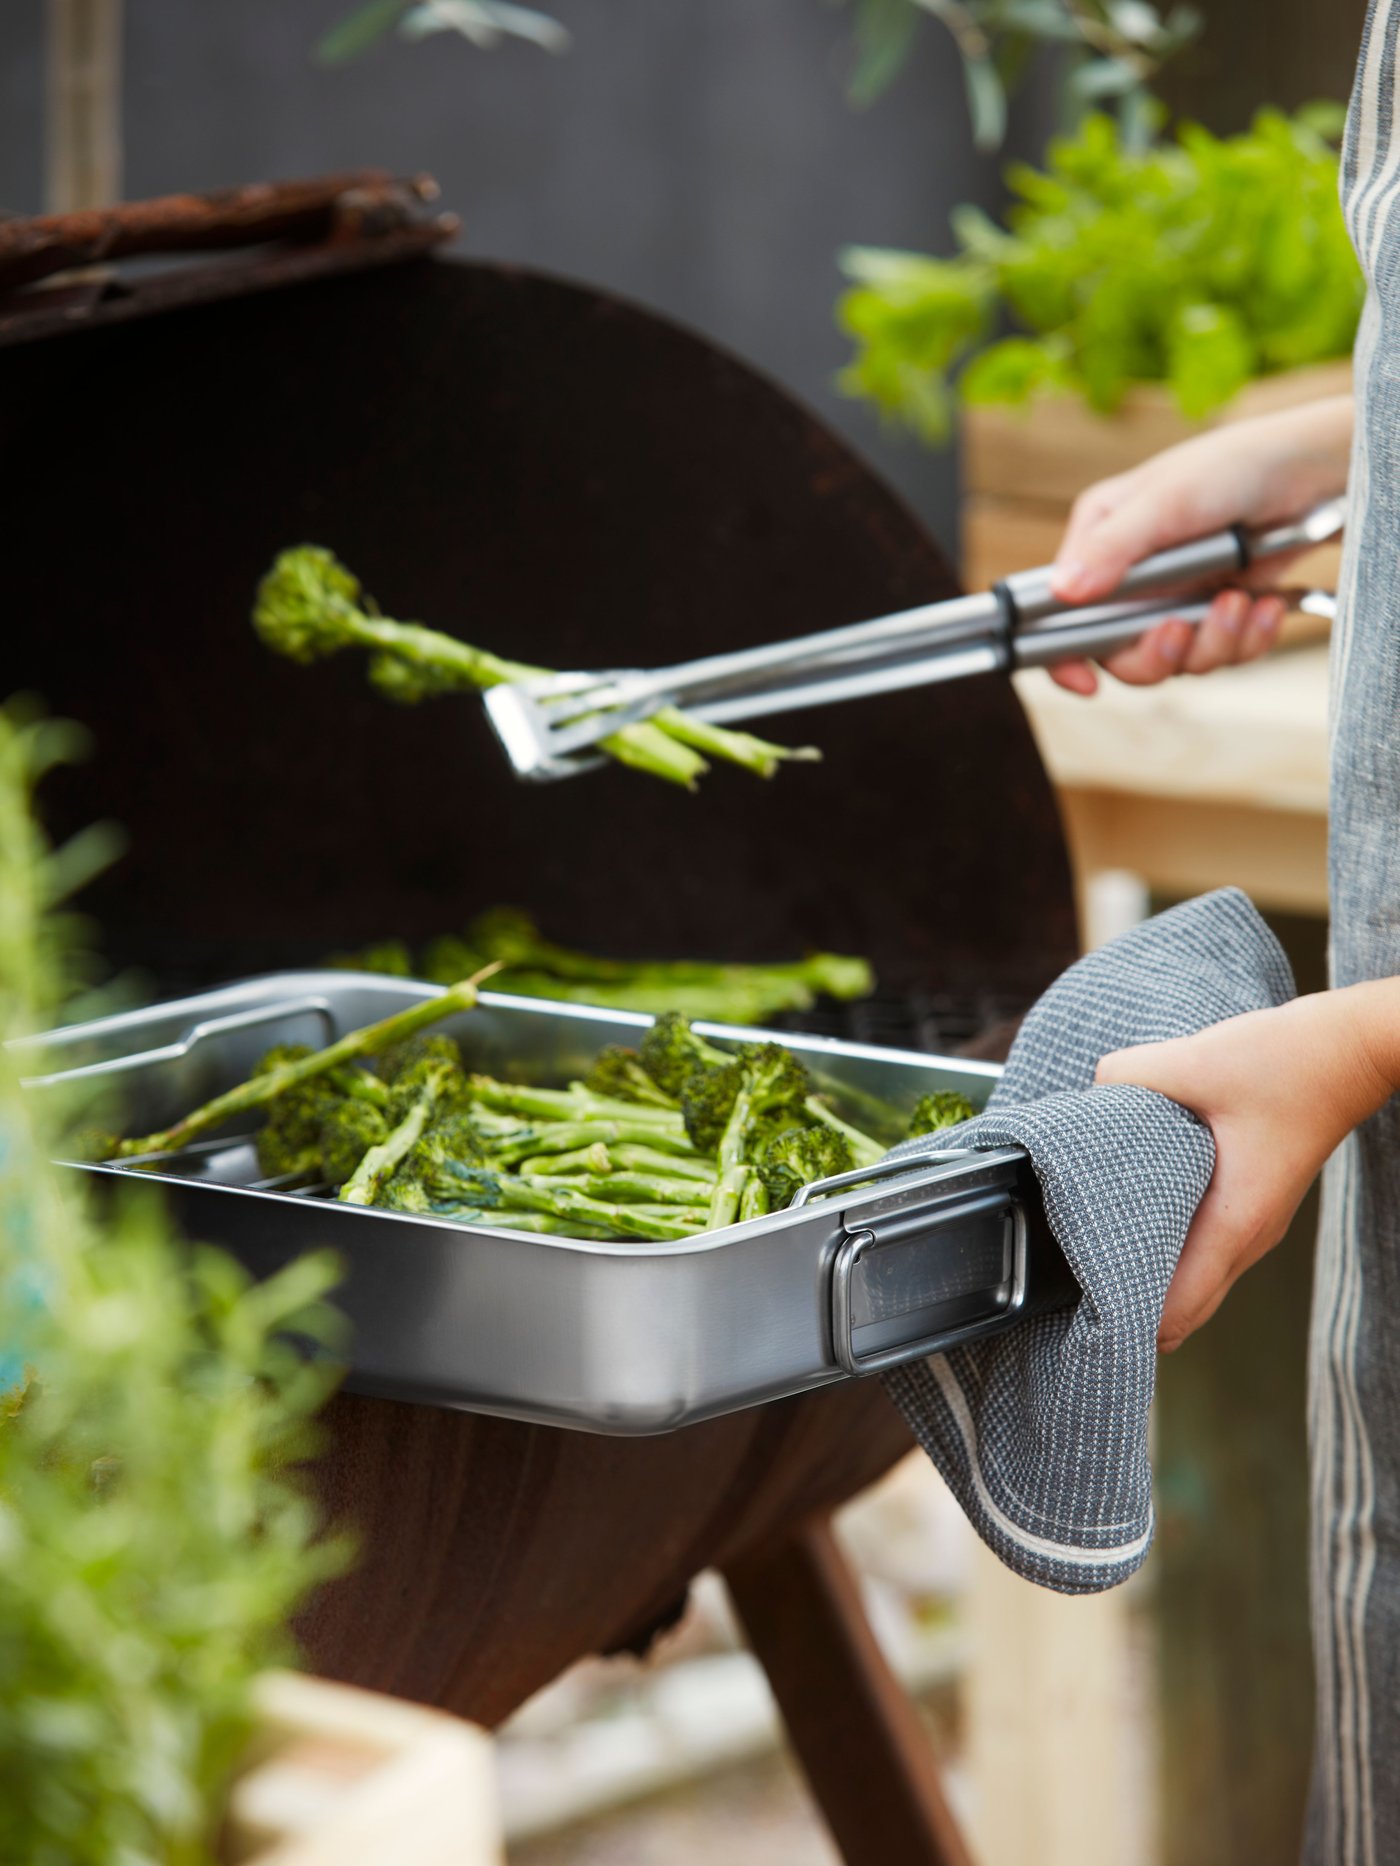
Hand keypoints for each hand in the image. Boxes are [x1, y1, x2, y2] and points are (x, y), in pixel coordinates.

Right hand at [1047, 395, 1352, 695]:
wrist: (1313, 475)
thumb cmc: (1233, 467)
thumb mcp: (1167, 501)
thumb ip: (1112, 548)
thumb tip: (1062, 592)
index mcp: (1098, 544)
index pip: (1058, 615)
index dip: (1064, 656)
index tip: (1087, 682)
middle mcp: (1129, 580)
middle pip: (1119, 655)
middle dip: (1156, 653)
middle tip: (1181, 630)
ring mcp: (1174, 600)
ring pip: (1176, 662)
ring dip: (1213, 641)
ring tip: (1239, 600)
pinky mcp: (1216, 615)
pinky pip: (1221, 656)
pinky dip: (1247, 638)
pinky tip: (1265, 605)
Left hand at [1095, 986, 1391, 1351]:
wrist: (1350, 1051)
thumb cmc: (1287, 1063)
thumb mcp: (1195, 1060)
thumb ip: (1129, 1076)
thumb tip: (1091, 1090)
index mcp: (1234, 1223)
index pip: (1175, 1312)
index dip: (1123, 1323)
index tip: (1075, 1315)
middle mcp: (1248, 1239)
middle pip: (1182, 1312)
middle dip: (1125, 1310)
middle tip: (1066, 1291)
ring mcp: (1253, 1225)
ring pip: (1192, 1281)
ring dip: (1146, 1278)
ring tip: (1086, 1259)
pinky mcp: (1250, 1202)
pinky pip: (1201, 1248)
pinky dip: (1165, 1250)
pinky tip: (1129, 1219)